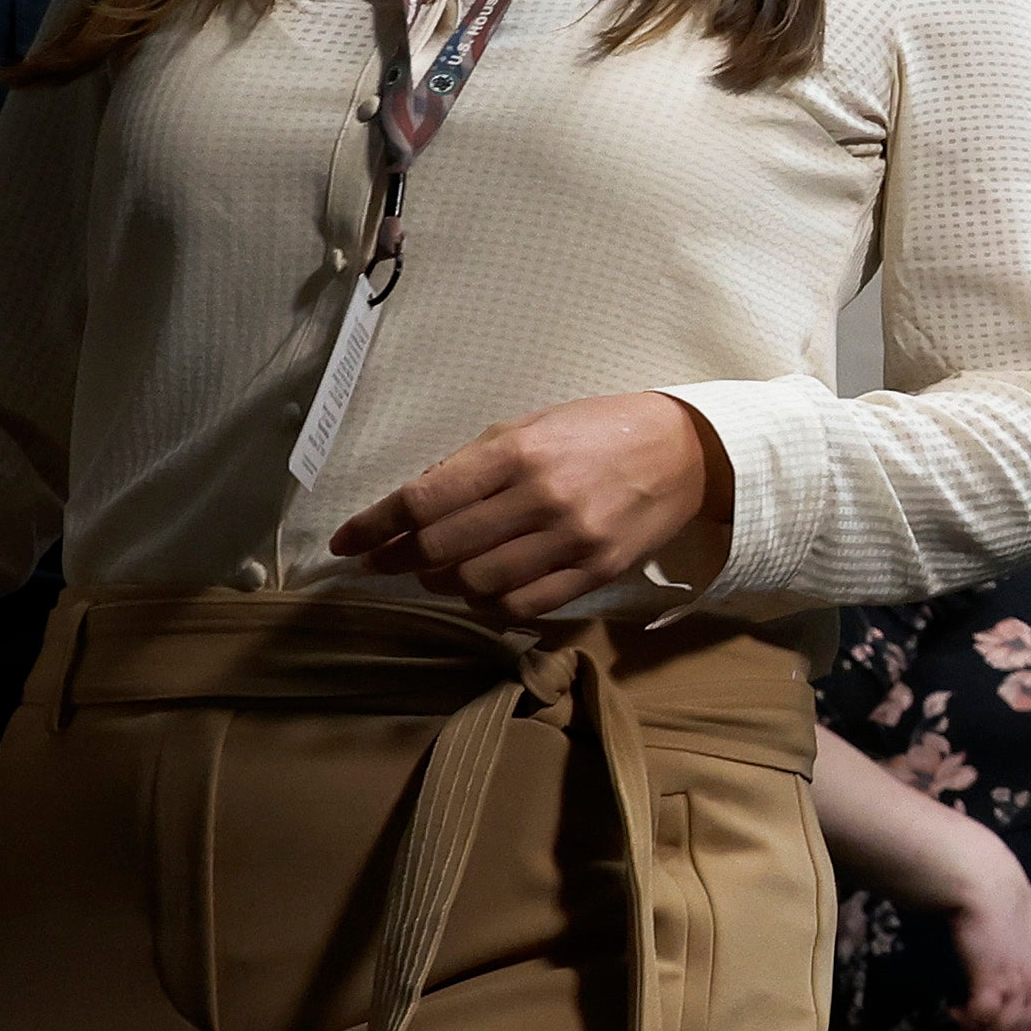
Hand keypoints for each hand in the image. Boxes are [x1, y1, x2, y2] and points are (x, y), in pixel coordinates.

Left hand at [332, 393, 730, 621]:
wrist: (685, 452)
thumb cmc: (599, 431)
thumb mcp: (533, 424)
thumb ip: (475, 461)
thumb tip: (417, 501)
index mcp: (517, 451)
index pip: (425, 498)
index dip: (375, 525)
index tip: (346, 543)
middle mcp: (541, 496)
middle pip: (442, 547)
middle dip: (401, 559)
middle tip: (386, 561)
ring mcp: (570, 539)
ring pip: (478, 583)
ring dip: (444, 584)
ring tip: (438, 574)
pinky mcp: (595, 571)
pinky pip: (524, 604)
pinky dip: (489, 606)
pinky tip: (481, 593)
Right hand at [934, 827, 1030, 1030]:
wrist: (984, 882)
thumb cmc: (996, 892)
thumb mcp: (1021, 922)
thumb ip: (1021, 944)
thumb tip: (1007, 954)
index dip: (1022, 1024)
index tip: (1000, 1025)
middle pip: (1026, 1026)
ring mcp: (1015, 983)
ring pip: (1005, 1029)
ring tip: (961, 1029)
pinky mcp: (990, 984)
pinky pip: (983, 1020)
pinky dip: (969, 1024)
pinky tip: (954, 1013)